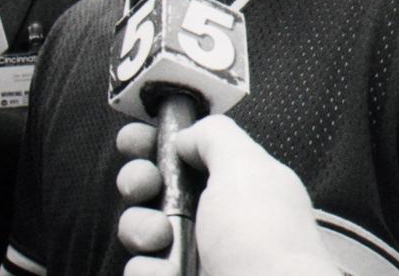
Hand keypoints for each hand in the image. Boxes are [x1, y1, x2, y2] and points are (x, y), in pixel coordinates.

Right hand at [115, 115, 339, 275]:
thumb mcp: (245, 167)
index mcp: (236, 182)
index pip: (188, 151)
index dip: (156, 142)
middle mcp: (214, 217)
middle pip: (155, 186)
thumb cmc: (264, 240)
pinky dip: (149, 269)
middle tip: (146, 186)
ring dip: (141, 227)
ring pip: (140, 229)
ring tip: (160, 237)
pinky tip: (169, 270)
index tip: (134, 139)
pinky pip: (141, 269)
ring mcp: (194, 254)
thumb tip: (186, 136)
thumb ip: (214, 136)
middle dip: (138, 180)